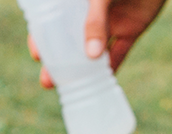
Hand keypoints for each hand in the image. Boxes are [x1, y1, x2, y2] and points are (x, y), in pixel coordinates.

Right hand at [28, 0, 168, 88]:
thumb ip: (95, 22)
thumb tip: (91, 56)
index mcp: (78, 2)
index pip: (56, 20)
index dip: (44, 39)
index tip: (38, 55)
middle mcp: (93, 13)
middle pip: (72, 41)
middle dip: (61, 62)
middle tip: (48, 81)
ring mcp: (113, 21)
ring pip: (95, 51)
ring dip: (84, 70)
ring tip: (70, 87)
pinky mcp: (133, 28)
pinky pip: (120, 52)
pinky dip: (112, 67)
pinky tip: (101, 84)